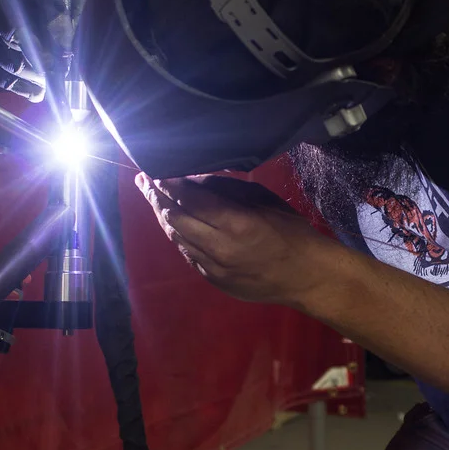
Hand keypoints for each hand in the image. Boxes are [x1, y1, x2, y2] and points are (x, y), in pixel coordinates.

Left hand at [135, 173, 341, 307]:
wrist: (306, 276)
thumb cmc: (291, 231)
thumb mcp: (263, 199)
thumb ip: (226, 189)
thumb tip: (194, 180)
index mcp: (235, 222)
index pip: (189, 198)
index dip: (168, 183)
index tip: (154, 169)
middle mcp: (218, 246)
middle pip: (175, 217)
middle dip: (156, 197)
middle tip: (142, 181)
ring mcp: (213, 267)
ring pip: (176, 237)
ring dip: (163, 216)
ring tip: (152, 198)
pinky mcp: (213, 280)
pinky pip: (187, 253)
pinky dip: (178, 235)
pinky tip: (173, 223)